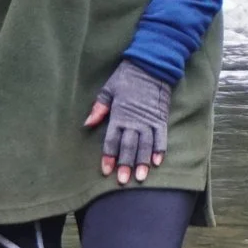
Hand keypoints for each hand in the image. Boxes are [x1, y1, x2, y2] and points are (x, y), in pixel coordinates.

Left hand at [85, 60, 170, 184]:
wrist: (150, 66)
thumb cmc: (127, 77)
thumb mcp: (108, 90)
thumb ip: (98, 108)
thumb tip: (87, 124)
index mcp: (119, 115)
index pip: (112, 140)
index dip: (108, 156)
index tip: (106, 170)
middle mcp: (134, 120)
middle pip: (129, 146)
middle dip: (125, 164)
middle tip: (123, 181)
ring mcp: (149, 120)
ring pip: (145, 145)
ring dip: (142, 161)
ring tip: (140, 177)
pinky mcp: (161, 117)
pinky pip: (161, 136)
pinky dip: (160, 149)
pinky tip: (157, 162)